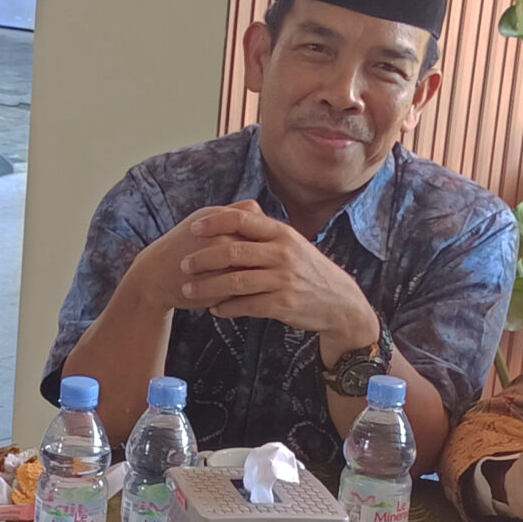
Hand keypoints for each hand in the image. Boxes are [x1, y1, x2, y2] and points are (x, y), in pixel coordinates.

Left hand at [173, 203, 377, 344]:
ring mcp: (283, 280)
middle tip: (183, 264)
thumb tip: (233, 212)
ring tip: (188, 290)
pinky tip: (214, 309)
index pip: (242, 220)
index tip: (194, 228)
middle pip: (232, 252)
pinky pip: (245, 306)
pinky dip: (225, 308)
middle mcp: (282, 253)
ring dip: (207, 287)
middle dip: (202, 258)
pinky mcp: (282, 304)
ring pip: (234, 282)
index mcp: (281, 234)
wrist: (339, 302)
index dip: (214, 222)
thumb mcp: (292, 244)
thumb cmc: (307, 270)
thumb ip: (264, 231)